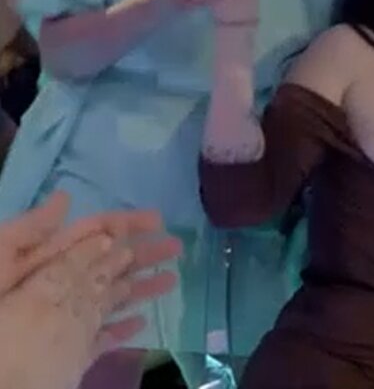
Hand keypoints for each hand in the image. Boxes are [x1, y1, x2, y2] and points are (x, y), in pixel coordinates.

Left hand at [0, 194, 180, 388]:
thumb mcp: (0, 256)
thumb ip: (31, 230)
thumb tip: (65, 197)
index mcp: (46, 260)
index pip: (93, 233)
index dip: (126, 224)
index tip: (159, 219)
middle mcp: (60, 285)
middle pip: (109, 263)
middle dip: (144, 253)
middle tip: (178, 246)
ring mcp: (66, 320)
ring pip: (111, 298)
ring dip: (142, 288)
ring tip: (172, 280)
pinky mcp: (68, 354)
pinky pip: (100, 339)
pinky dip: (122, 331)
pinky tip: (143, 323)